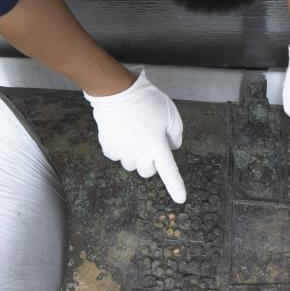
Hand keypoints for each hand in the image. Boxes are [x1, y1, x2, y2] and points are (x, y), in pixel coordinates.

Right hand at [85, 67, 186, 203]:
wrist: (116, 91)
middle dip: (150, 163)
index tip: (181, 200)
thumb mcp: (171, 113)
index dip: (176, 186)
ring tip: (134, 135)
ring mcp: (122, 151)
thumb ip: (175, 133)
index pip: (169, 171)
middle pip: (147, 171)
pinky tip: (121, 134)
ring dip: (134, 156)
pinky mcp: (108, 146)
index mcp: (158, 145)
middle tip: (149, 144)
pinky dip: (119, 150)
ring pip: (130, 165)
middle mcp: (140, 153)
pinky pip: (115, 156)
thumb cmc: (147, 100)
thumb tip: (172, 147)